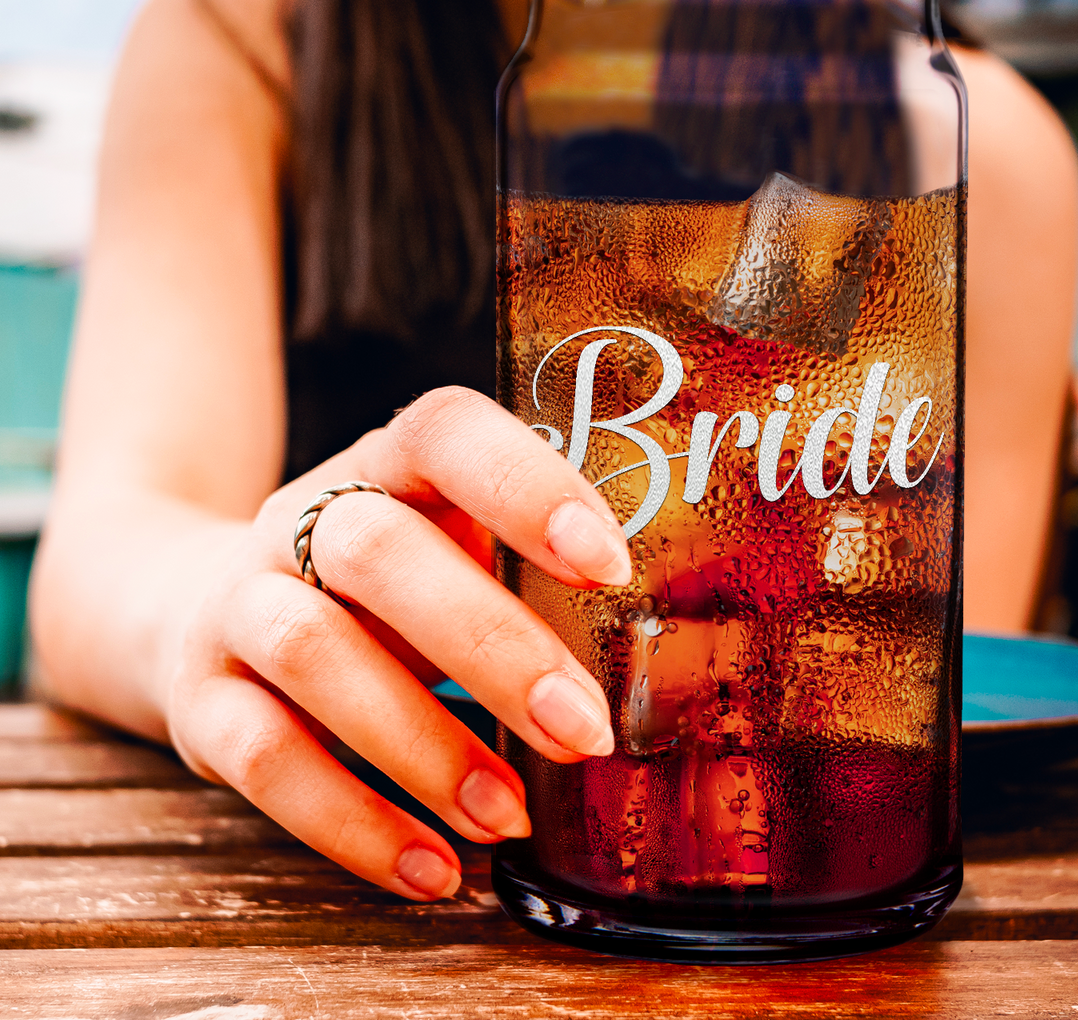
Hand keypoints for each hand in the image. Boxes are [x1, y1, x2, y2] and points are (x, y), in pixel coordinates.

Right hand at [163, 387, 630, 899]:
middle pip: (379, 552)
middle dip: (493, 647)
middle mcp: (300, 519)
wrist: (199, 607)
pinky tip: (433, 868)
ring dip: (423, 746)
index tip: (609, 566)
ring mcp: (239, 602)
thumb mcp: (444, 550)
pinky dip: (353, 824)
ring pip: (315, 652)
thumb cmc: (378, 587)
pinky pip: (263, 758)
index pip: (447, 434)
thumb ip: (525, 579)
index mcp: (387, 466)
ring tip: (506, 815)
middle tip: (582, 732)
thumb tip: (652, 665)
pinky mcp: (199, 698)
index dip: (526, 487)